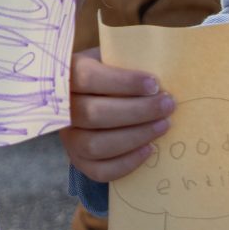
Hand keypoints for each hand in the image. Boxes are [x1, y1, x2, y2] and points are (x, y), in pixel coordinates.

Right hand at [62, 47, 173, 182]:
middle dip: (137, 111)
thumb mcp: (112, 59)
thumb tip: (159, 73)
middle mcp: (61, 109)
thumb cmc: (110, 75)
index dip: (122, 83)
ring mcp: (67, 138)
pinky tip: (150, 149)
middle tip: (167, 105)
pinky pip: (100, 170)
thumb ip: (126, 62)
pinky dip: (127, 162)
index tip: (154, 84)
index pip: (87, 78)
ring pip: (95, 144)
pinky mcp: (78, 160)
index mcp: (66, 76)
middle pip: (93, 114)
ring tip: (163, 125)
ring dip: (135, 136)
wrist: (93, 98)